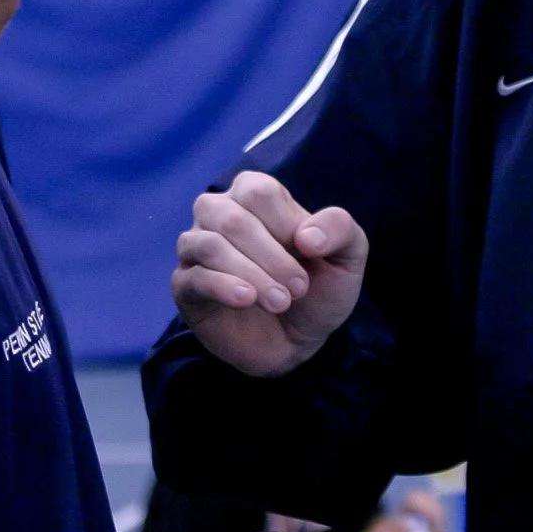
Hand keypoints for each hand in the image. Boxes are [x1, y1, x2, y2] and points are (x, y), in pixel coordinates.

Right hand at [173, 171, 368, 377]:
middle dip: (272, 256)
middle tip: (299, 288)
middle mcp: (217, 213)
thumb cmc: (319, 287)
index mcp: (253, 194)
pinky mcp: (186, 286)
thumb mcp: (346, 257)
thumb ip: (340, 229)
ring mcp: (196, 248)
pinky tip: (247, 300)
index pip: (259, 191)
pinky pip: (193, 278)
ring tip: (281, 302)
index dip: (287, 224)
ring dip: (252, 274)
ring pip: (209, 245)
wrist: (299, 340)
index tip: (311, 255)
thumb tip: (306, 235)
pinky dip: (223, 287)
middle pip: (232, 218)